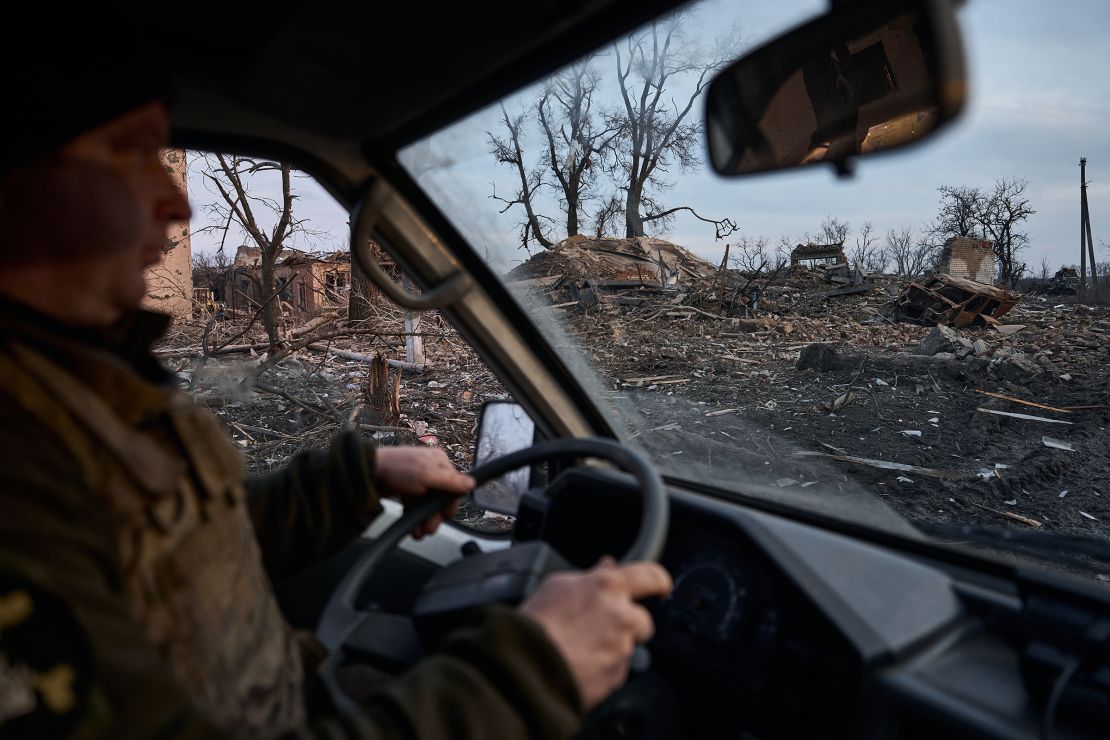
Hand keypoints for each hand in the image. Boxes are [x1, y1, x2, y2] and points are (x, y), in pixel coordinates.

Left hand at [374, 447, 474, 538]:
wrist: (367, 473)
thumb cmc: (397, 469)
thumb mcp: (428, 476)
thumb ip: (452, 482)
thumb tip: (472, 484)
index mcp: (439, 461)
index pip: (454, 486)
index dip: (449, 504)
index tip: (444, 516)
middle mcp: (430, 469)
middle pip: (441, 498)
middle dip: (435, 516)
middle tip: (429, 528)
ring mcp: (418, 479)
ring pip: (428, 504)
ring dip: (425, 520)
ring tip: (419, 532)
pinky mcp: (406, 489)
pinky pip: (416, 505)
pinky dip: (415, 516)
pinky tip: (413, 527)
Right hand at [521, 557, 672, 710]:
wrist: (525, 666)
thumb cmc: (536, 623)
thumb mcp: (557, 585)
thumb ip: (589, 576)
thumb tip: (606, 566)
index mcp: (609, 587)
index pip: (650, 576)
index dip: (658, 580)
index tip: (661, 586)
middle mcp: (623, 617)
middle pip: (641, 620)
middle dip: (626, 624)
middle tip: (596, 628)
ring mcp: (622, 650)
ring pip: (626, 647)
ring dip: (611, 648)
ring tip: (578, 648)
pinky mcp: (617, 678)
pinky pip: (615, 671)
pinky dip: (602, 669)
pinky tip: (578, 664)